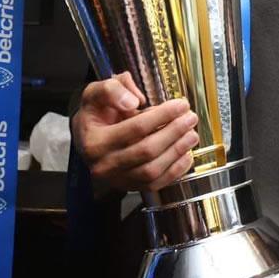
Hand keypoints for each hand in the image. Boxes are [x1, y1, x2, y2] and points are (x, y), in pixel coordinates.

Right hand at [71, 72, 198, 191]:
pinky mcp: (128, 187)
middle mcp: (103, 165)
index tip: (181, 104)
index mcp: (94, 141)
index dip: (162, 115)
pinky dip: (175, 171)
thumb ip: (112, 90)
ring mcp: (116, 179)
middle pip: (147, 151)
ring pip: (152, 171)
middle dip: (174, 133)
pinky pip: (155, 184)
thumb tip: (134, 100)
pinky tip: (186, 155)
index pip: (135, 128)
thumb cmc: (95, 113)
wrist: (86, 137)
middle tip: (190, 118)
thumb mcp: (95, 93)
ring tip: (192, 134)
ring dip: (177, 151)